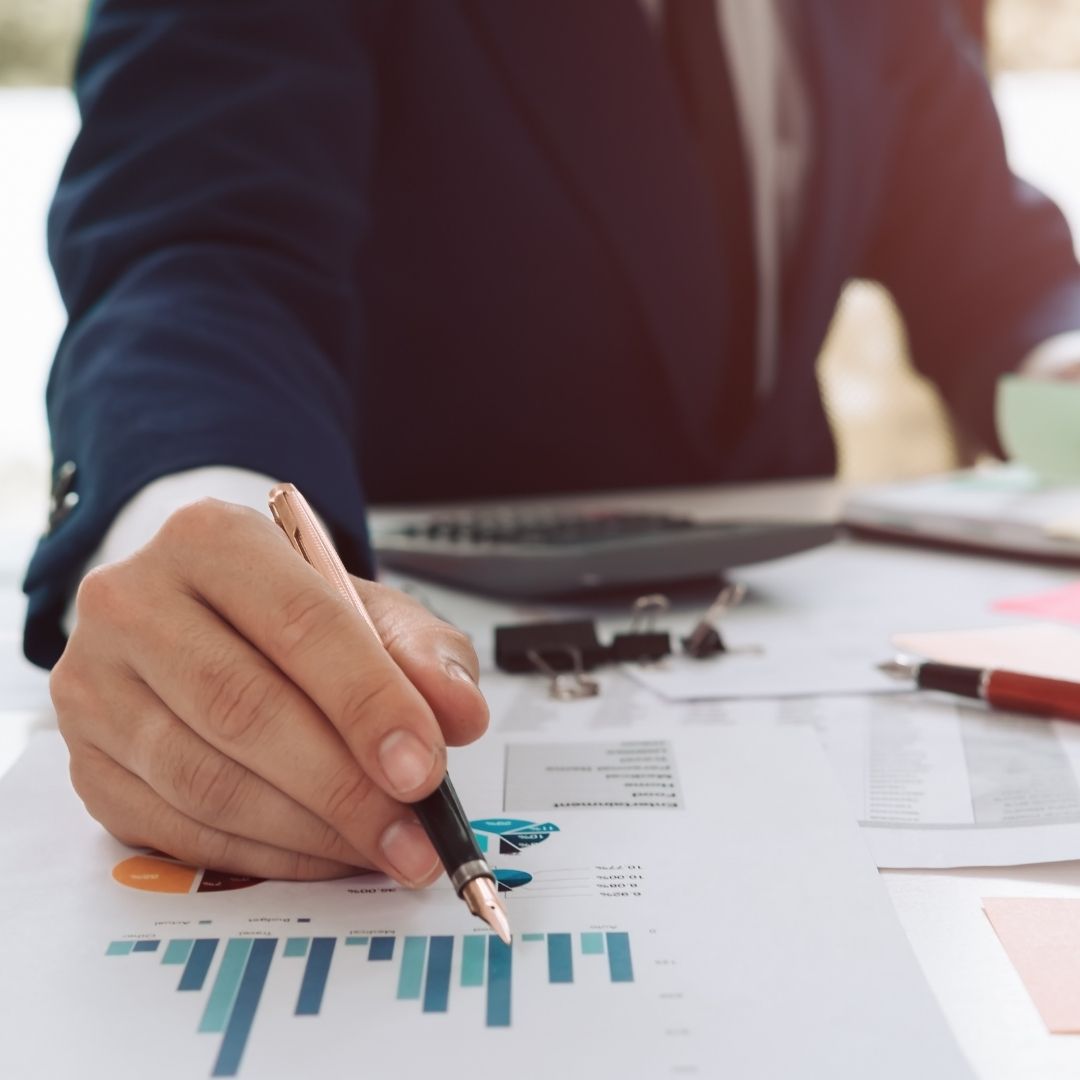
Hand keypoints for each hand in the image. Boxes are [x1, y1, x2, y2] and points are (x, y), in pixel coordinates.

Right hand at [50, 498, 487, 885]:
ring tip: (382, 849)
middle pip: (245, 708)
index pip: (301, 625)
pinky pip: (179, 830)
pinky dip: (265, 854)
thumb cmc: (288, 613)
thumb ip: (425, 654)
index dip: (369, 703)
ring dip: (310, 831)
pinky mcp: (88, 765)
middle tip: (413, 833)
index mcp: (212, 539)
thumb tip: (460, 715)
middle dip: (345, 785)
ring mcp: (96, 687)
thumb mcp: (369, 610)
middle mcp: (134, 602)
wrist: (199, 620)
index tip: (424, 766)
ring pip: (207, 780)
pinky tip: (323, 853)